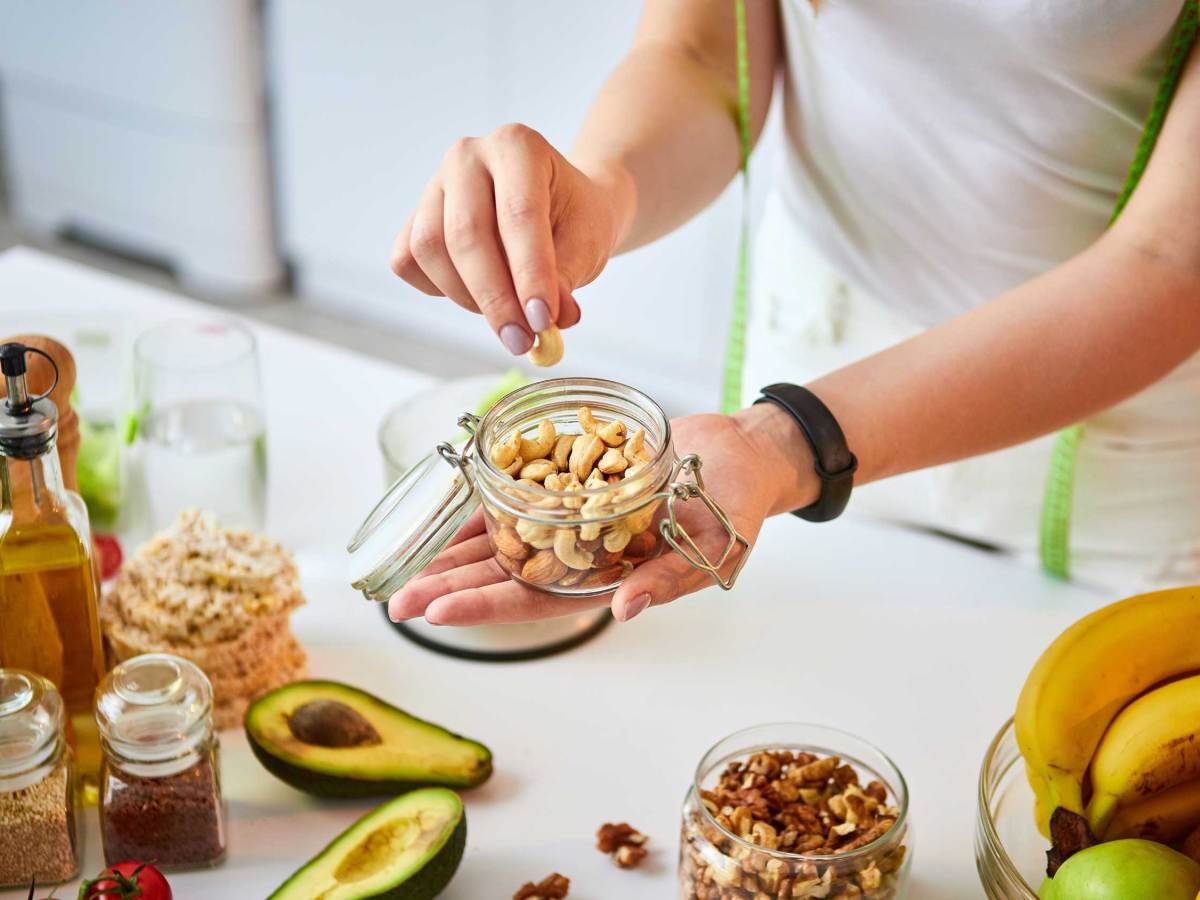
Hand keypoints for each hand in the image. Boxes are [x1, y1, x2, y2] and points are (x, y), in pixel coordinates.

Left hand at [387, 406, 817, 624]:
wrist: (740, 454)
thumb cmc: (736, 506)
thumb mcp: (713, 545)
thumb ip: (669, 577)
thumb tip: (625, 609)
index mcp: (610, 581)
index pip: (536, 603)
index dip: (485, 608)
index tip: (436, 612)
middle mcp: (582, 557)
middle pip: (504, 577)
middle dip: (450, 587)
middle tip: (394, 601)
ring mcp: (572, 522)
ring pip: (502, 541)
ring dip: (453, 552)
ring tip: (401, 566)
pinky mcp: (570, 484)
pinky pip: (518, 496)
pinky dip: (484, 503)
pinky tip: (445, 511)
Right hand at [390, 123, 633, 355]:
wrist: (561, 206)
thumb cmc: (575, 219)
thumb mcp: (587, 242)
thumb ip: (568, 278)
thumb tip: (552, 321)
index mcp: (517, 146)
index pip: (518, 215)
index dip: (529, 274)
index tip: (544, 322)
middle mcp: (468, 155)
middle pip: (466, 234)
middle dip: (495, 298)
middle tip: (522, 341)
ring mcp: (434, 184)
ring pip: (430, 249)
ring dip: (467, 297)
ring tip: (508, 317)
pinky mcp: (414, 216)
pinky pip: (408, 261)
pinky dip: (439, 289)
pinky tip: (475, 295)